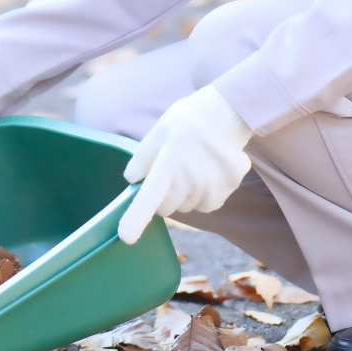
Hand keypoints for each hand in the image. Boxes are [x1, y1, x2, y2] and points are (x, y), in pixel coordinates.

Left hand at [117, 85, 253, 244]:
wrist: (226, 113)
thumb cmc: (186, 122)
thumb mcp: (157, 133)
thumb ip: (142, 159)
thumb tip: (133, 180)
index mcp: (168, 166)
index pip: (149, 198)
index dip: (136, 219)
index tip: (126, 237)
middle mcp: (190, 181)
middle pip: (166, 208)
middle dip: (163, 196)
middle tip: (170, 171)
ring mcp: (210, 188)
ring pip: (187, 206)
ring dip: (185, 194)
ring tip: (192, 165)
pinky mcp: (226, 191)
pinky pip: (206, 204)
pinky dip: (203, 194)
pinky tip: (207, 171)